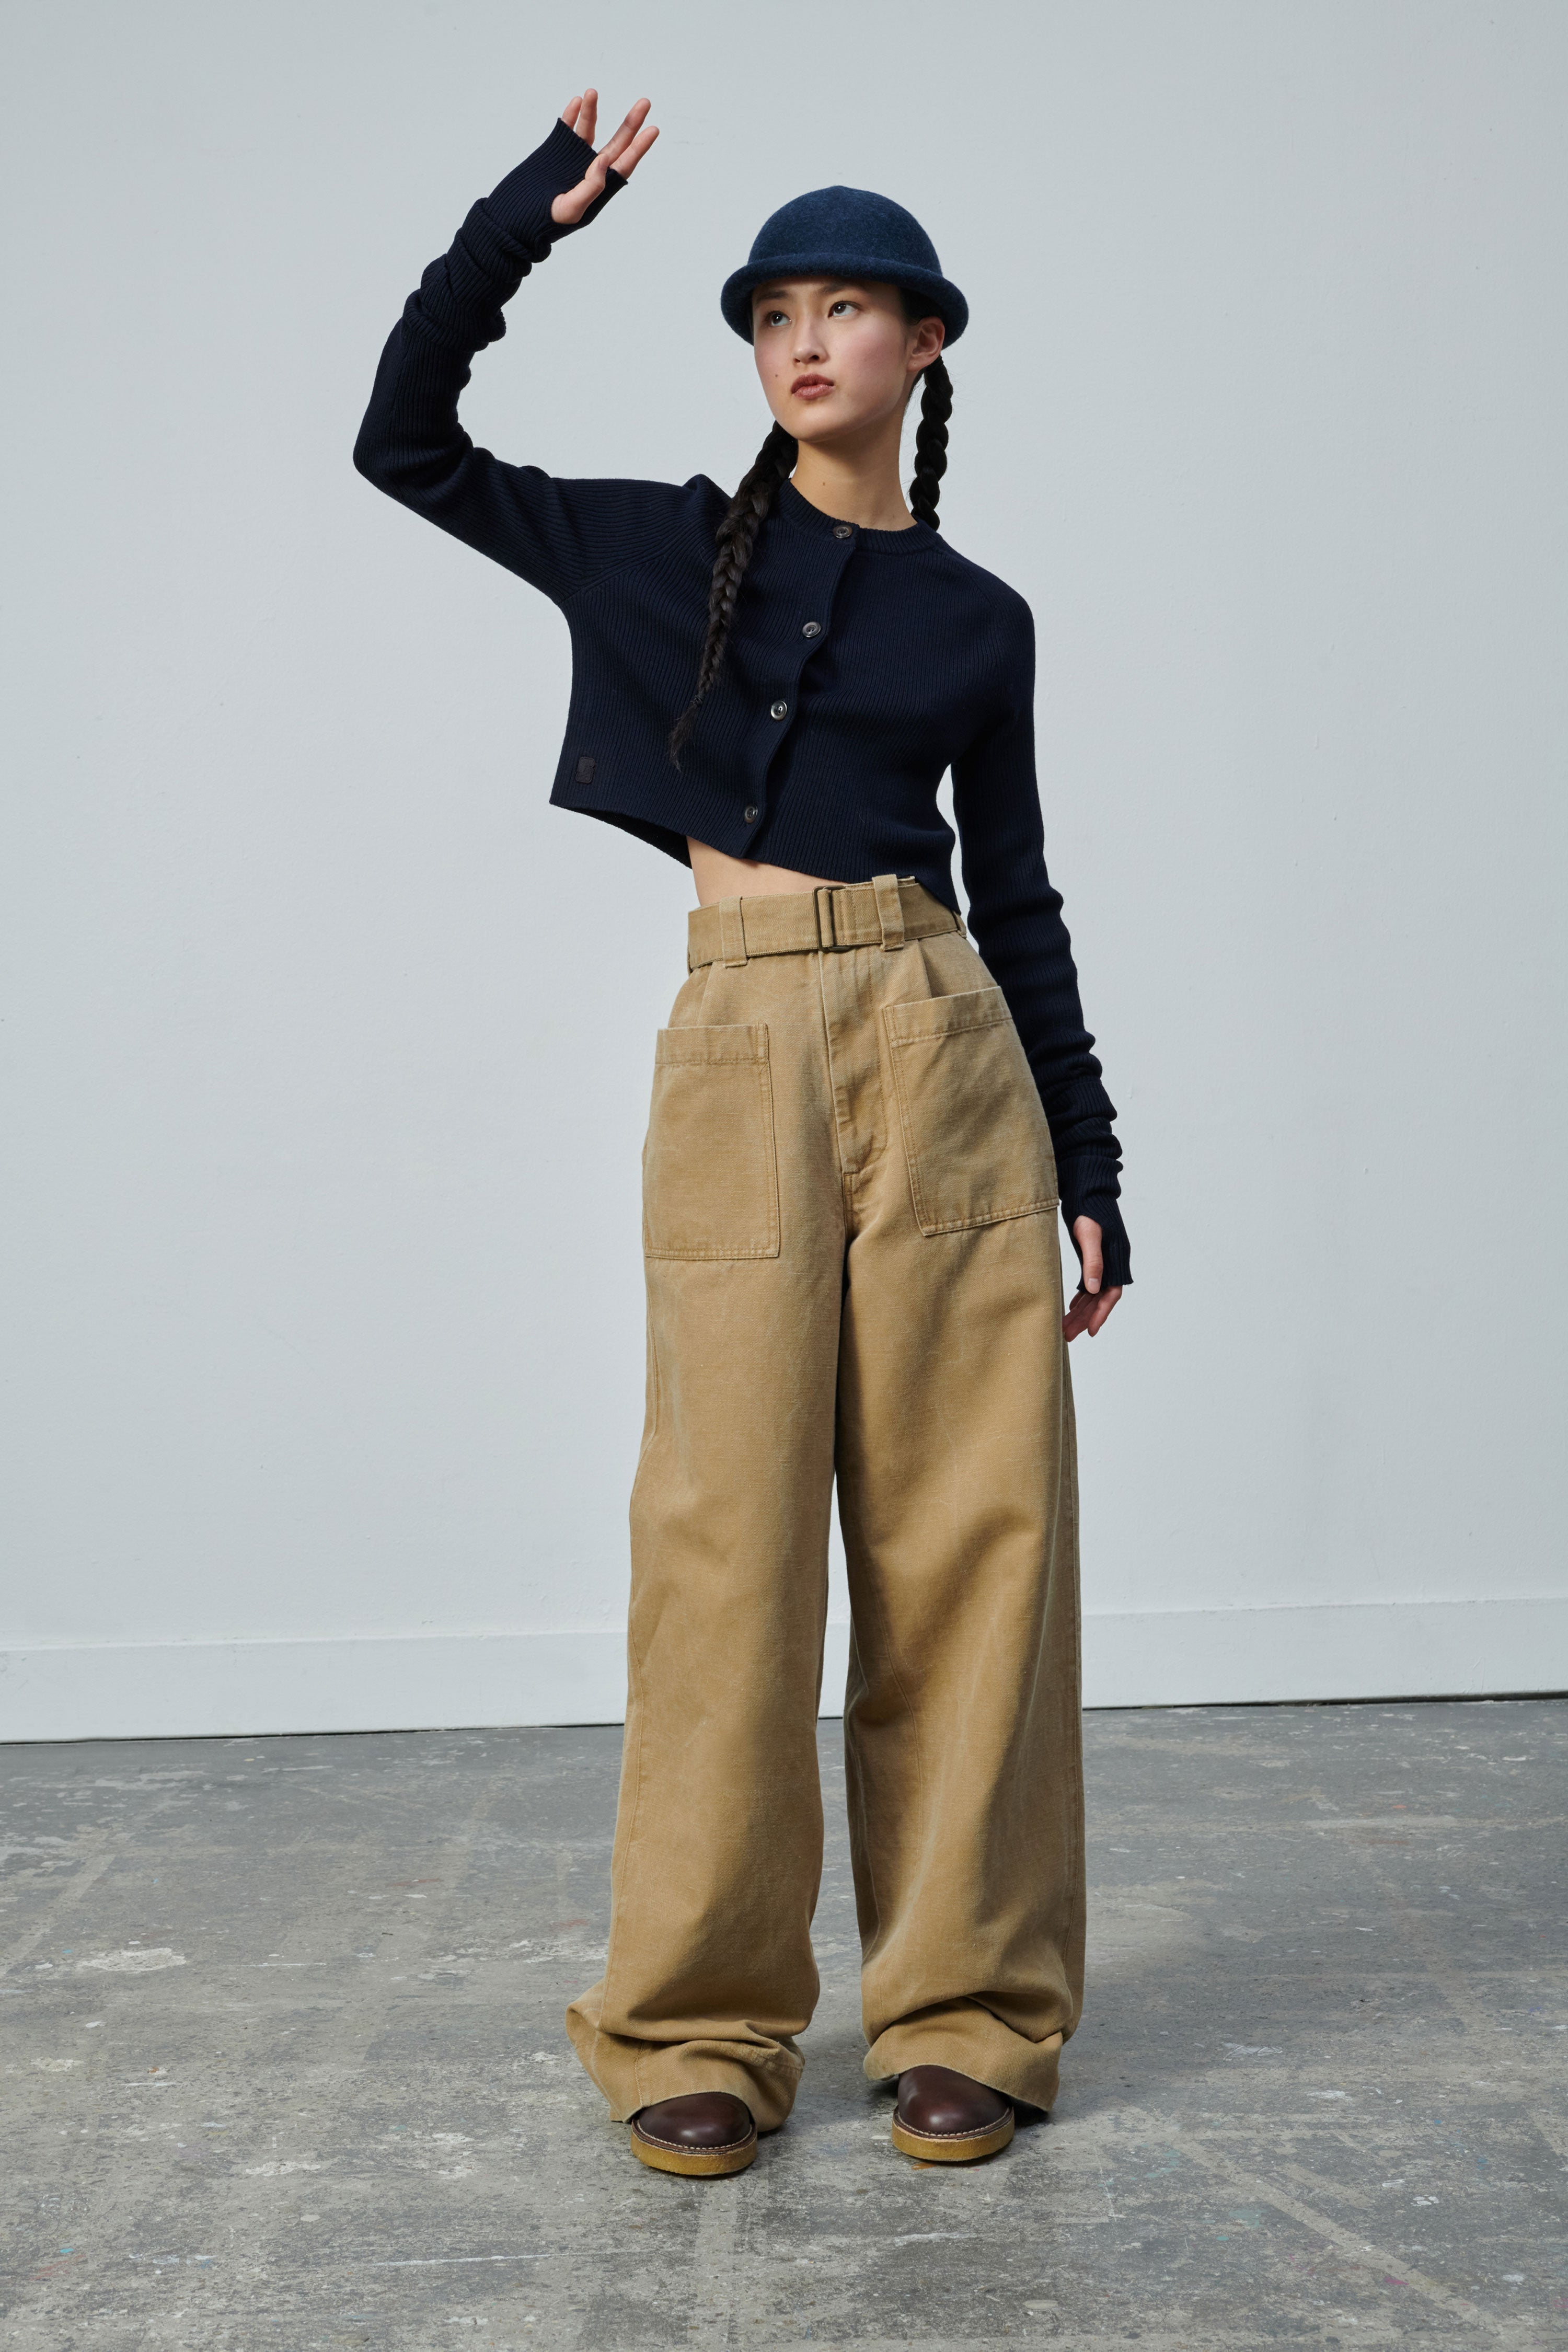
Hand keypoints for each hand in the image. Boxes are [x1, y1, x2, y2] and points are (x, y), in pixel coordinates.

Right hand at [552, 89, 658, 224]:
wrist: (517, 214)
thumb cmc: (546, 220)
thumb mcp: (571, 209)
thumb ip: (590, 187)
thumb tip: (605, 160)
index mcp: (600, 188)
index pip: (624, 164)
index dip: (639, 147)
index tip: (653, 129)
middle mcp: (591, 170)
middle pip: (616, 144)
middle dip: (630, 124)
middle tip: (645, 102)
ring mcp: (574, 158)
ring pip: (589, 131)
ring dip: (592, 112)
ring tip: (591, 92)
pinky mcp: (556, 149)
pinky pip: (567, 129)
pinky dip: (571, 115)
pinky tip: (577, 101)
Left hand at [1063, 1217, 1121, 1340]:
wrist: (1087, 1190)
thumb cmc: (1088, 1209)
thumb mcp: (1089, 1235)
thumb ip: (1092, 1261)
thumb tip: (1094, 1289)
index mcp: (1116, 1259)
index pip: (1111, 1294)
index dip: (1101, 1314)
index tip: (1091, 1332)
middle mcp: (1113, 1263)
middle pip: (1100, 1298)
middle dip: (1085, 1318)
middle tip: (1068, 1336)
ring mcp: (1103, 1261)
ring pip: (1092, 1293)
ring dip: (1080, 1310)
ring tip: (1065, 1327)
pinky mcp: (1093, 1257)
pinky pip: (1088, 1283)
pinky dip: (1080, 1296)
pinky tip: (1071, 1306)